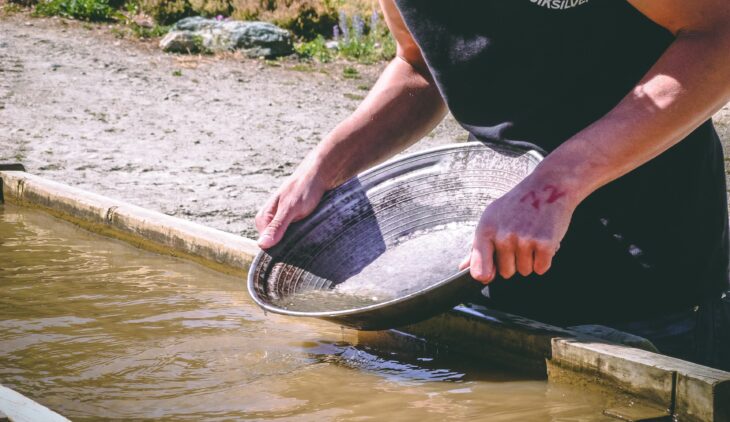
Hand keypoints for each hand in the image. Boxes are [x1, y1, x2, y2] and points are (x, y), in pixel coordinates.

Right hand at [255, 161, 330, 248]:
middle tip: (303, 238)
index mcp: (263, 218)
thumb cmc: (304, 188)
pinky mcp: (294, 221)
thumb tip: (262, 244)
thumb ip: (277, 226)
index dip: (279, 251)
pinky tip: (311, 231)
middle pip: (276, 245)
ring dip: (298, 240)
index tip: (292, 250)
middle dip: (289, 245)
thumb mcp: (291, 208)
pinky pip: (296, 235)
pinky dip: (304, 235)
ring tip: (308, 233)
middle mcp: (270, 221)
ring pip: (287, 240)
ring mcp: (282, 221)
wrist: (321, 175)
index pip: (266, 246)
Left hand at [458, 178, 576, 283]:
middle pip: (506, 273)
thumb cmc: (517, 204)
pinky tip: (543, 241)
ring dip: (530, 259)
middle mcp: (503, 236)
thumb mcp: (492, 218)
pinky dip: (544, 259)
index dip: (486, 275)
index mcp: (486, 230)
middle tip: (520, 240)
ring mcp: (523, 240)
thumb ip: (478, 246)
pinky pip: (541, 268)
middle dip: (514, 261)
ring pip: (525, 271)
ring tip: (532, 237)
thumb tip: (463, 267)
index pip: (479, 269)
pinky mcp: (544, 243)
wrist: (548, 186)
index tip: (490, 274)